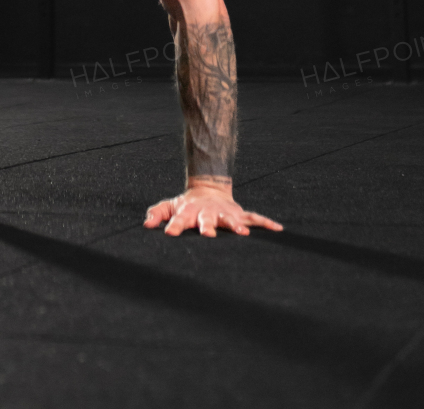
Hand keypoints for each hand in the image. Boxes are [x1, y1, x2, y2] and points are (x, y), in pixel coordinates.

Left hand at [144, 182, 281, 238]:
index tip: (168, 233)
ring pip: (231, 218)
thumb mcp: (169, 206)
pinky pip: (255, 218)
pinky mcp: (239, 213)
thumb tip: (146, 224)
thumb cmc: (185, 205)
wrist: (208, 189)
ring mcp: (225, 212)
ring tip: (242, 233)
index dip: (174, 226)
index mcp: (189, 211)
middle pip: (207, 219)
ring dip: (236, 225)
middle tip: (207, 234)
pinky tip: (278, 229)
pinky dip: (266, 223)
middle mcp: (208, 212)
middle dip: (207, 226)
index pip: (180, 220)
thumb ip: (157, 213)